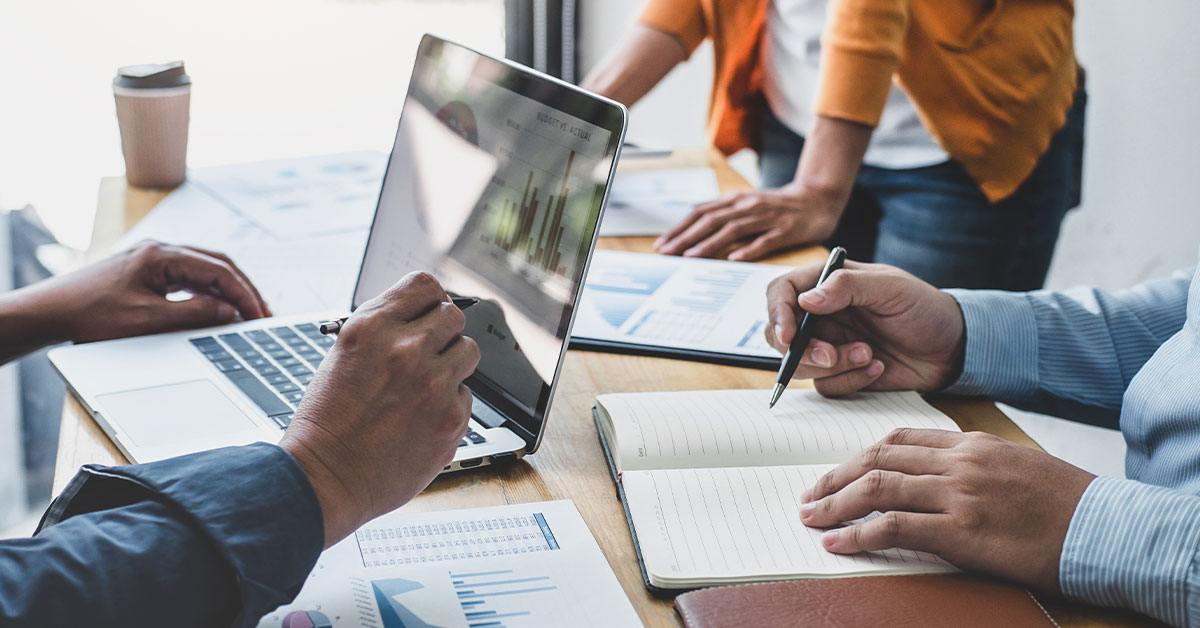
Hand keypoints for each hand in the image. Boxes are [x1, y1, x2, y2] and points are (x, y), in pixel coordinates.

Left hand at [14, 241, 268, 346]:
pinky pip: (187, 279)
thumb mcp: (149, 320)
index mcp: (163, 255)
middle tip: (263, 314)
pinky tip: (215, 309)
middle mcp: (160, 251)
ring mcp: (153, 261)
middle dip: (243, 289)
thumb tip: (230, 312)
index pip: (220, 270)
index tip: (261, 316)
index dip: (245, 294)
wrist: (48, 313)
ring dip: (227, 291)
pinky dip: (208, 293)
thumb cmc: (90, 314)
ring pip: (204, 271)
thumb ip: (195, 314)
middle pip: (217, 265)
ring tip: (246, 313)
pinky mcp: (146, 273)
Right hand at [278, 271, 479, 546]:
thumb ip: (384, 332)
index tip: (427, 312)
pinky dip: (450, 404)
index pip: (424, 284)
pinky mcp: (452, 418)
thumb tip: (419, 317)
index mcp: (372, 327)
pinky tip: (422, 419)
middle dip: (442, 332)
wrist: (323, 479)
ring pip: (468, 350)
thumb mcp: (343, 356)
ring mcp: (433, 383)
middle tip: (427, 354)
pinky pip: (466, 394)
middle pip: (453, 315)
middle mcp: (406, 349)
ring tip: (427, 386)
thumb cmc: (326, 423)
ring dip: (452, 364)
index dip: (428, 299)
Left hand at [653, 183, 842, 260]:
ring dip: (710, 243)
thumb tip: (693, 224)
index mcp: (736, 200)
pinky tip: (735, 259)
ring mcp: (767, 217)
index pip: (701, 213)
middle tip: (667, 252)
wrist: (817, 199)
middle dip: (686, 237)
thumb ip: (723, 213)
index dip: (680, 228)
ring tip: (691, 256)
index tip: (662, 244)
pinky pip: (765, 241)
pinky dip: (749, 249)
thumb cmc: (778, 206)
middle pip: (712, 220)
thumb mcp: (747, 204)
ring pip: (733, 229)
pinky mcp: (786, 230)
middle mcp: (748, 206)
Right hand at [765, 261, 965, 395]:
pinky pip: (826, 385)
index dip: (777, 313)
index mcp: (827, 284)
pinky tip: (878, 368)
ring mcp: (829, 345)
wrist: (952, 348)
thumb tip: (805, 300)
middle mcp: (822, 315)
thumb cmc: (924, 308)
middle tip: (829, 356)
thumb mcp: (890, 287)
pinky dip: (850, 379)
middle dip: (802, 350)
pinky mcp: (841, 373)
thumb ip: (847, 286)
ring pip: (800, 364)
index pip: (782, 292)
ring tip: (868, 355)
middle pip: (780, 334)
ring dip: (833, 366)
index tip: (790, 336)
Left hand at [799, 429, 1096, 593]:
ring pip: (877, 487)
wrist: (1103, 528)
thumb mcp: (1013, 466)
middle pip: (877, 458)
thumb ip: (969, 465)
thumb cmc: (1063, 502)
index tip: (836, 471)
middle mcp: (958, 461)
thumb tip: (930, 478)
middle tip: (809, 495)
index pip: (897, 439)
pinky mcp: (959, 530)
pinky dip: (857, 534)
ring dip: (834, 503)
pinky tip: (837, 543)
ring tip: (811, 517)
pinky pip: (892, 528)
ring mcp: (957, 493)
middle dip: (835, 476)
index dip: (858, 456)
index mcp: (969, 442)